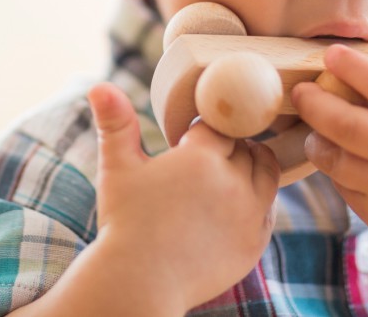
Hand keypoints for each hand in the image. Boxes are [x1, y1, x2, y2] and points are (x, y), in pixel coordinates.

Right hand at [88, 82, 279, 310]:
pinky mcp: (255, 242)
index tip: (186, 141)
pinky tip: (232, 204)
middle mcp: (233, 182)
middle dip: (227, 147)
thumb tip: (99, 85)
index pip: (218, 126)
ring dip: (250, 166)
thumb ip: (115, 123)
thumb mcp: (117, 168)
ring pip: (266, 173)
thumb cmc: (124, 222)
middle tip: (205, 158)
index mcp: (202, 157)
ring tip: (226, 172)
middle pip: (245, 146)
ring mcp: (249, 214)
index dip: (201, 132)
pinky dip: (256, 201)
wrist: (139, 282)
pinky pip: (268, 209)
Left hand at [290, 45, 367, 268]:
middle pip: (345, 123)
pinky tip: (337, 158)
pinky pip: (342, 186)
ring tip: (314, 129)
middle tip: (300, 91)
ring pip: (334, 158)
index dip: (351, 67)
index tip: (330, 54)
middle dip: (314, 102)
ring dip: (316, 139)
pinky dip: (334, 169)